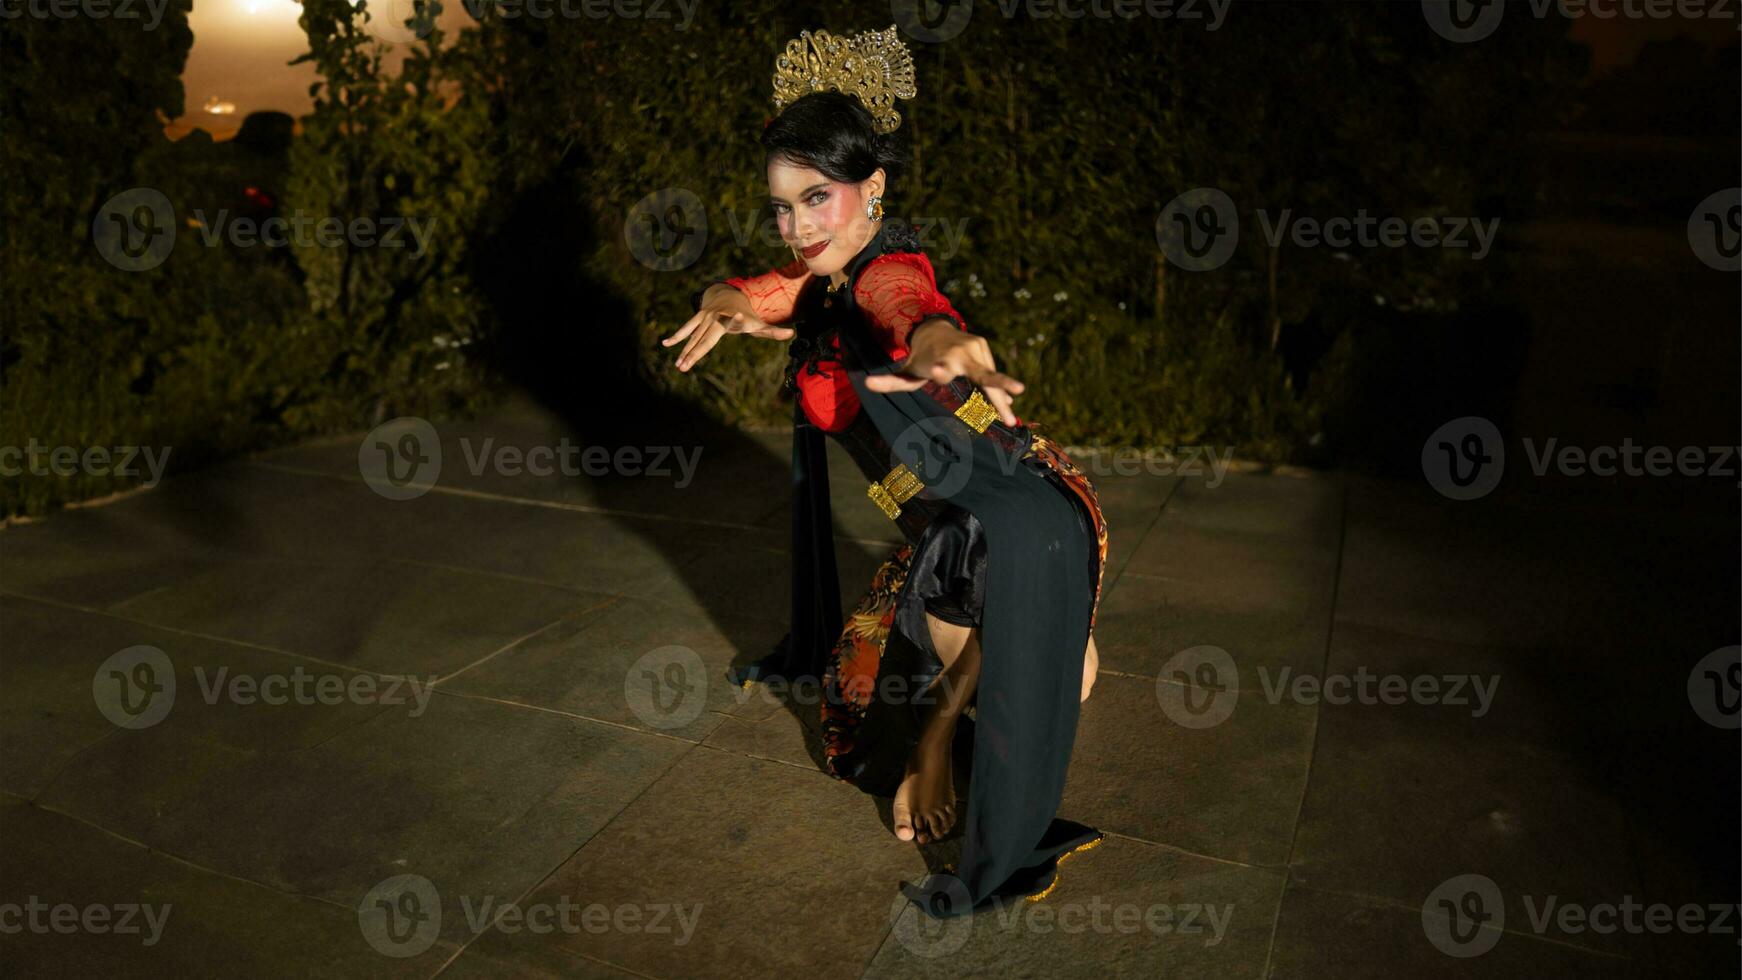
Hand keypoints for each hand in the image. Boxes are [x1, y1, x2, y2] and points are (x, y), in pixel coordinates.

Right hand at [662, 305, 794, 371]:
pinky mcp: (698, 318)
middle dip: (695, 353)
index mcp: (732, 320)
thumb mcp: (759, 324)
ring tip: (679, 366)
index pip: (733, 323)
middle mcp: (717, 319)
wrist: (730, 296)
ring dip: (685, 351)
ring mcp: (705, 318)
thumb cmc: (746, 315)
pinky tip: (665, 344)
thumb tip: (791, 334)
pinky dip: (676, 337)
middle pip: (705, 339)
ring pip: (694, 337)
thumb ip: (773, 331)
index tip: (735, 315)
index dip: (734, 320)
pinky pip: (686, 329)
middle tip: (686, 367)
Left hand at [863, 319, 1025, 425]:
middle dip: (999, 382)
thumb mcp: (906, 371)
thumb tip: (866, 384)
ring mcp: (976, 349)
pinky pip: (991, 374)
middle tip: (1018, 389)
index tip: (939, 371)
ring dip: (1002, 399)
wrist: (934, 330)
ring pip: (991, 379)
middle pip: (983, 373)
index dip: (941, 371)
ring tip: (1011, 420)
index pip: (943, 368)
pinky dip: (999, 391)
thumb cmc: (919, 358)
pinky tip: (1009, 408)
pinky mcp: (984, 348)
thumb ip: (891, 381)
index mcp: (941, 360)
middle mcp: (961, 353)